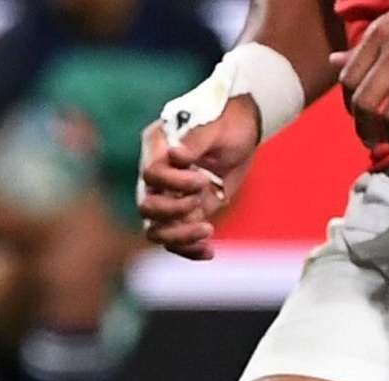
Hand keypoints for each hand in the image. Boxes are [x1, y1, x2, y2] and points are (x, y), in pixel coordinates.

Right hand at [138, 97, 259, 261]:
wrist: (242, 133)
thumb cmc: (229, 121)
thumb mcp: (217, 125)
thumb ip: (196, 139)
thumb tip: (176, 156)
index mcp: (157, 147)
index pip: (151, 174)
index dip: (174, 183)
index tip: (202, 180)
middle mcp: (155, 176)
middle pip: (146, 206)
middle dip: (174, 210)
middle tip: (201, 198)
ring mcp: (166, 198)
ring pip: (156, 230)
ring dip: (180, 236)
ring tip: (207, 230)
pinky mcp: (181, 215)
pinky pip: (174, 241)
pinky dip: (190, 250)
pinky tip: (209, 251)